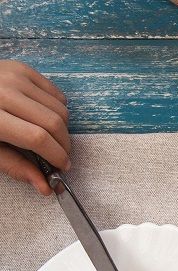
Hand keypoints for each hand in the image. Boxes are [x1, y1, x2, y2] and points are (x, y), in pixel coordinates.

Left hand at [0, 61, 69, 195]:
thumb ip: (15, 167)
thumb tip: (46, 186)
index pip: (37, 138)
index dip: (56, 156)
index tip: (62, 167)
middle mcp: (3, 92)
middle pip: (53, 123)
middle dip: (64, 145)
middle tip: (60, 156)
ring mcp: (14, 77)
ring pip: (60, 108)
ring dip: (62, 129)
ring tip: (51, 137)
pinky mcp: (22, 69)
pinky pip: (56, 93)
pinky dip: (58, 110)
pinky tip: (46, 118)